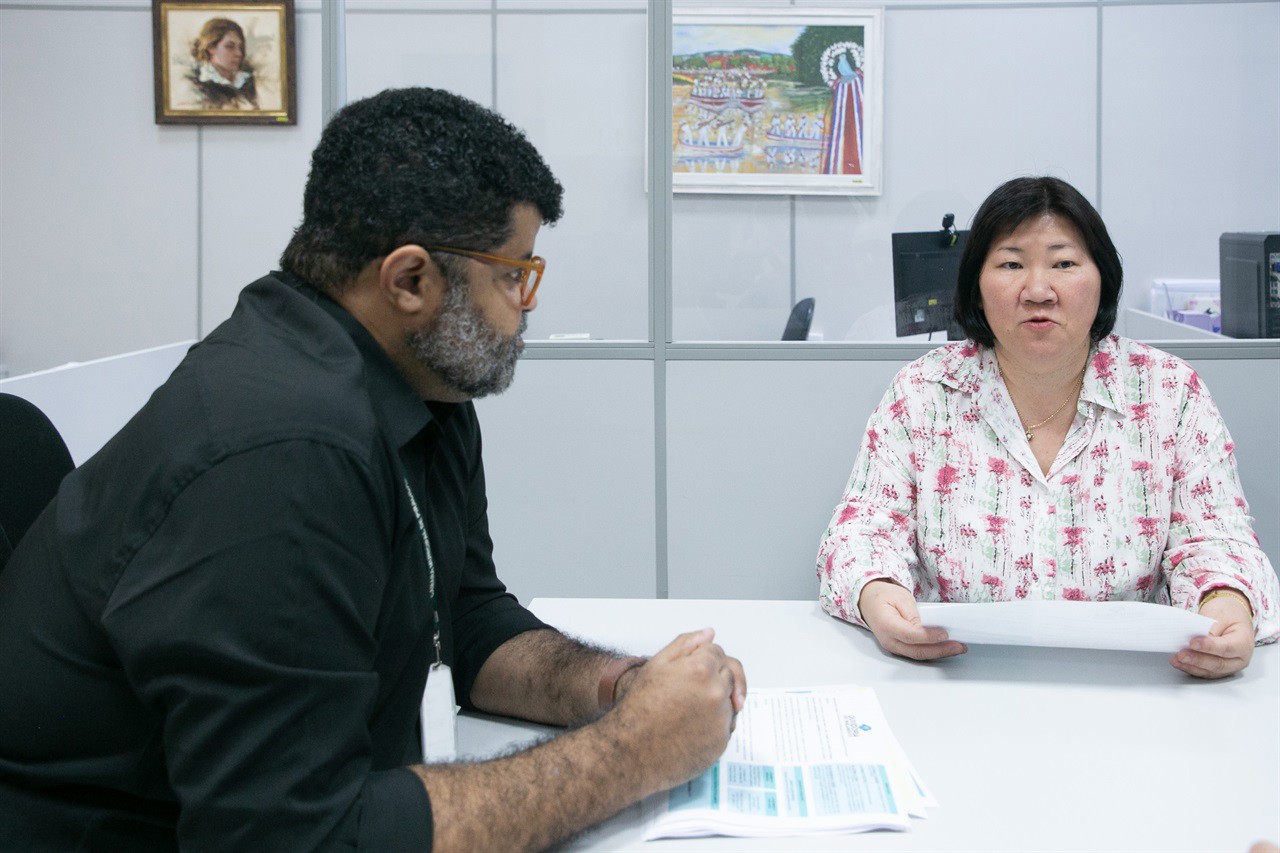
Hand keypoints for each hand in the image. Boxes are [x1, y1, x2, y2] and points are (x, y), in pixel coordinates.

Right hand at [611, 628, 741, 789]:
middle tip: (687, 690)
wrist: (631, 749)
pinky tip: (691, 726)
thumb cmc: (639, 707)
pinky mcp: (721, 741)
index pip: (717, 652)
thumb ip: (686, 644)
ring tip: (687, 710)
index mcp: (701, 670)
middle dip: (712, 678)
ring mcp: (720, 719)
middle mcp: (716, 693)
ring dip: (716, 701)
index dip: (703, 659)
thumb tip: (709, 635)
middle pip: (728, 675)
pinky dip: (714, 724)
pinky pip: (726, 725)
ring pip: (729, 701)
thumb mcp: (657, 664)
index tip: (692, 668)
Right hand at [858, 579, 966, 660]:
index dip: (929, 636)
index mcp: (886, 624)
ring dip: (939, 653)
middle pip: (916, 651)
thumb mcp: (900, 597)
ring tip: (958, 648)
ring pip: (918, 655)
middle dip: (940, 650)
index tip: (945, 634)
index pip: (910, 635)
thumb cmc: (884, 597)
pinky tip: (945, 647)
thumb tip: (929, 628)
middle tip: (959, 646)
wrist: (869, 601)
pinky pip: (916, 653)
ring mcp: (893, 647)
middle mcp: (888, 640)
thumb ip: (913, 614)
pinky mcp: (899, 648)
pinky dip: (932, 651)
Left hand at [1172, 590, 1255, 677]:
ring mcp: (1230, 666)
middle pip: (1219, 664)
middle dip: (1198, 660)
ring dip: (1191, 666)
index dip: (1209, 646)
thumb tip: (1196, 641)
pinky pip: (1204, 672)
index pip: (1227, 647)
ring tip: (1176, 660)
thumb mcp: (1220, 614)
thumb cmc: (1228, 614)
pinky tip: (1179, 663)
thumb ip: (1210, 628)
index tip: (1192, 643)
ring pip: (1210, 671)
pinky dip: (1190, 668)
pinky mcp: (1218, 669)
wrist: (1232, 617)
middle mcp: (1240, 658)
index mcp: (1244, 642)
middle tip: (1181, 654)